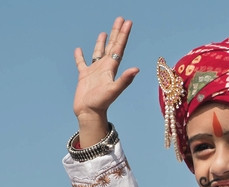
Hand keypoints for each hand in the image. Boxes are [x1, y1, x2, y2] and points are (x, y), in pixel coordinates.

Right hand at [72, 16, 138, 145]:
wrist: (89, 113)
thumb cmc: (102, 103)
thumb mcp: (114, 90)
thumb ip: (125, 79)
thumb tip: (137, 69)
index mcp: (112, 68)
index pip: (119, 47)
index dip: (123, 35)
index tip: (127, 22)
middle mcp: (105, 68)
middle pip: (112, 46)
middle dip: (116, 33)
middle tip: (120, 19)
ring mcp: (94, 72)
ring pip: (98, 53)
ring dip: (101, 43)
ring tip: (104, 32)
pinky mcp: (84, 76)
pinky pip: (82, 63)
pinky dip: (80, 56)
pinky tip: (78, 49)